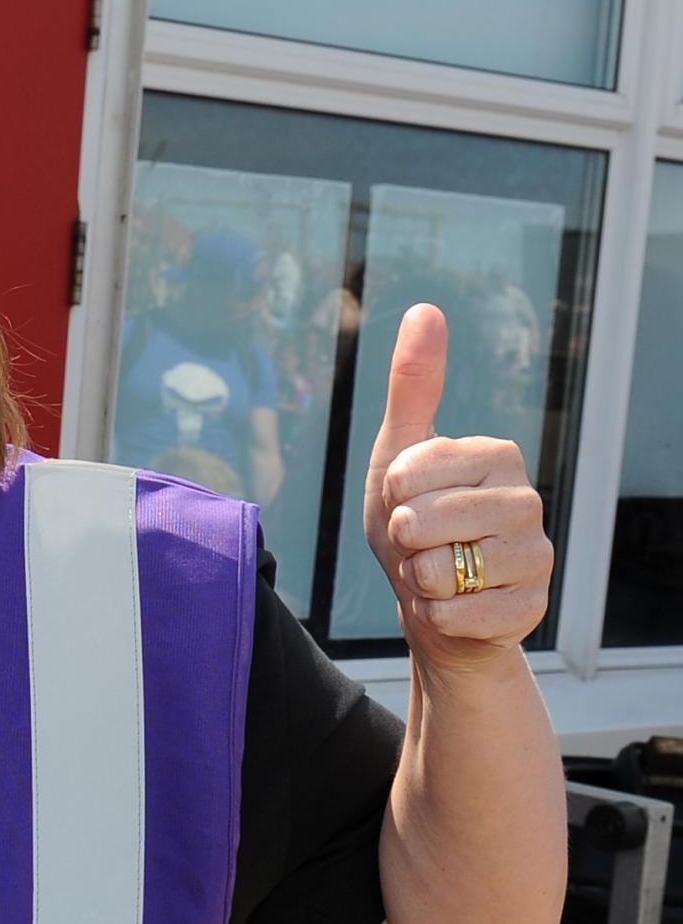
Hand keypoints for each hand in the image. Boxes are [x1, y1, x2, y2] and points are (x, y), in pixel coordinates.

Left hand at [362, 302, 551, 671]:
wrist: (434, 602)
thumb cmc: (415, 521)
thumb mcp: (399, 452)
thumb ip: (413, 384)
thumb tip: (426, 308)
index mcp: (497, 455)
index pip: (408, 471)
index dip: (389, 493)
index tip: (406, 499)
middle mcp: (526, 500)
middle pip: (421, 520)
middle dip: (400, 540)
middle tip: (420, 542)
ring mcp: (533, 555)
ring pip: (439, 570)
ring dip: (416, 578)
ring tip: (435, 572)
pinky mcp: (529, 606)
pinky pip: (454, 613)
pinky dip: (433, 614)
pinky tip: (451, 604)